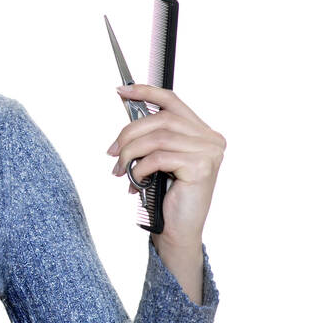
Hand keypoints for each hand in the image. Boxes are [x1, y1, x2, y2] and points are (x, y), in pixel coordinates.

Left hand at [107, 84, 225, 246]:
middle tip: (112, 152)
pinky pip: (159, 157)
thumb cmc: (166, 196)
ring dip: (131, 154)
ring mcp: (209, 152)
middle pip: (161, 119)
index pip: (173, 102)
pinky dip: (140, 168)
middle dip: (129, 134)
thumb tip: (127, 110)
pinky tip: (136, 181)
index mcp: (202, 133)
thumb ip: (152, 136)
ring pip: (158, 138)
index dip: (146, 92)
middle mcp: (211, 139)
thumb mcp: (157, 159)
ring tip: (120, 170)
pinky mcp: (202, 166)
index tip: (121, 91)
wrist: (177, 231)